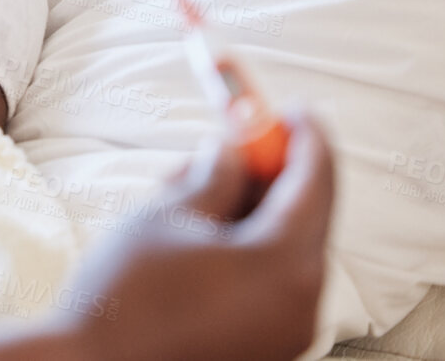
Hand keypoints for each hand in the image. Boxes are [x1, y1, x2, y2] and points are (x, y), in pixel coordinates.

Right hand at [64, 110, 335, 360]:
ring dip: (252, 211)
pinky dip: (248, 248)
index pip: (315, 181)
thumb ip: (215, 174)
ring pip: (285, 250)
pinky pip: (271, 282)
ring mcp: (288, 331)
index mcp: (285, 263)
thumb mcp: (168, 214)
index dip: (303, 135)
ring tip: (194, 186)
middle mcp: (304, 302)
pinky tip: (199, 231)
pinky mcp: (266, 347)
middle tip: (238, 140)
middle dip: (273, 173)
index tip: (290, 106)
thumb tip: (233, 150)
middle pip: (305, 217)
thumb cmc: (129, 291)